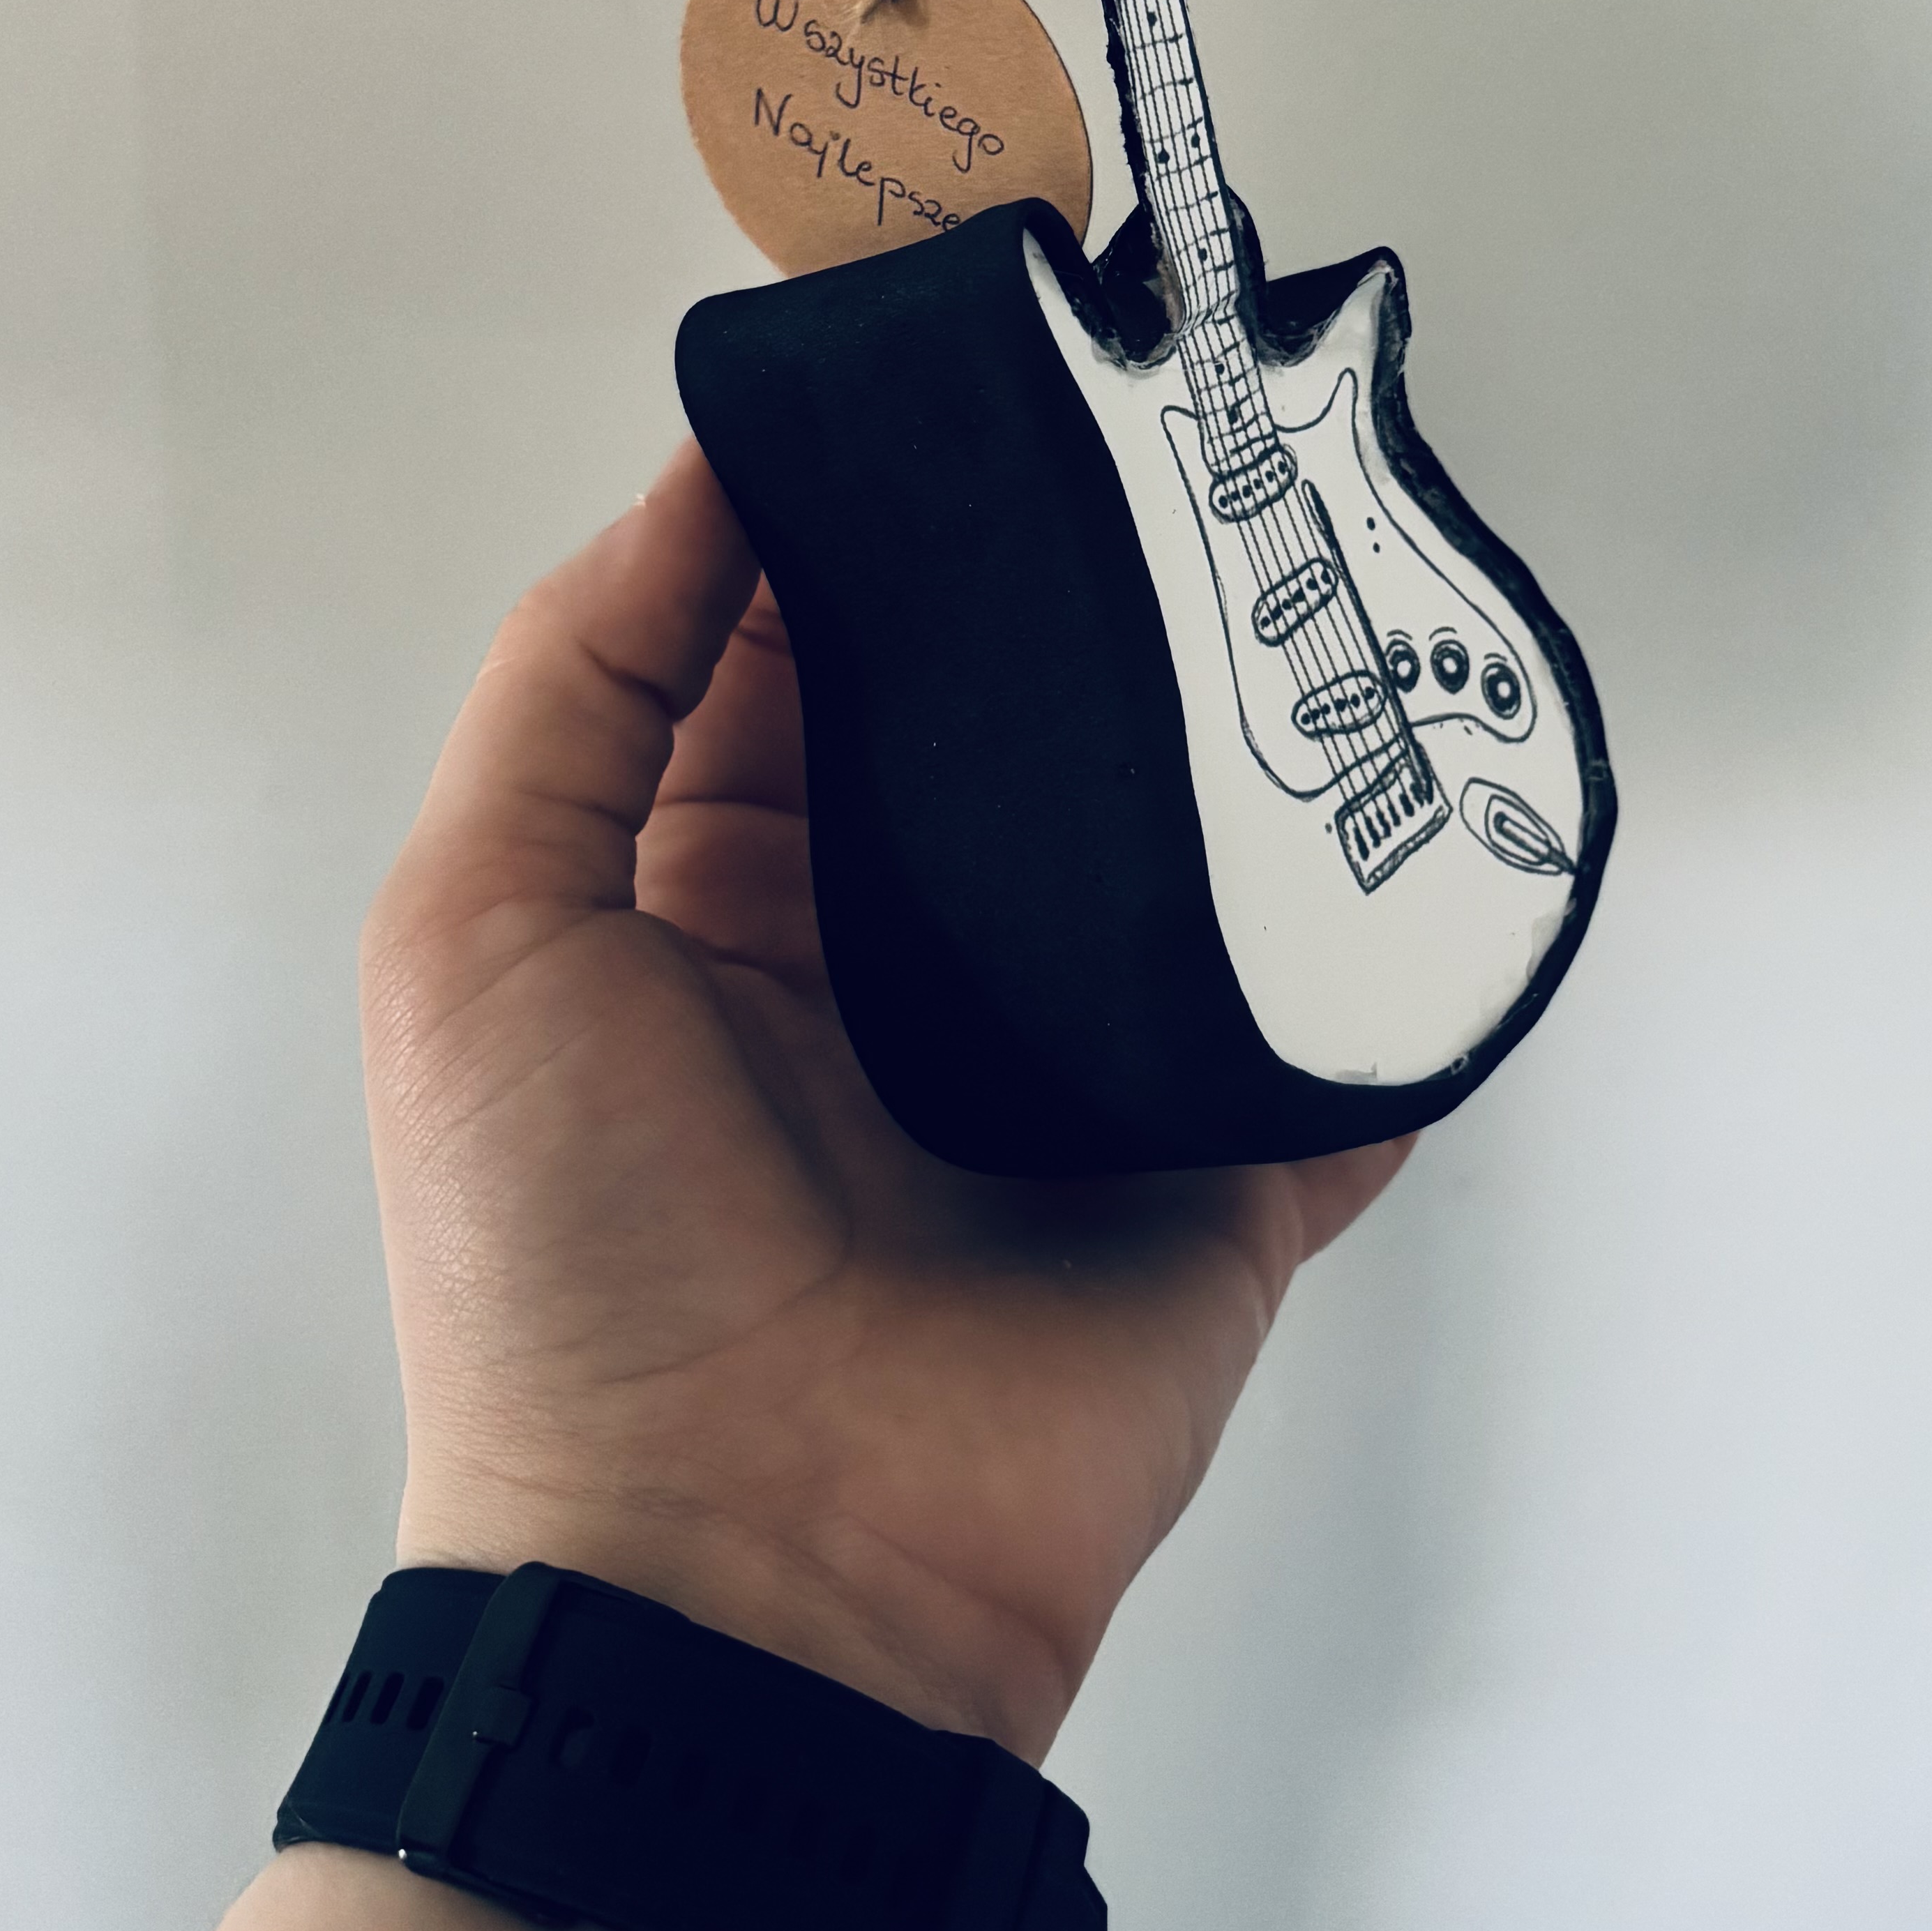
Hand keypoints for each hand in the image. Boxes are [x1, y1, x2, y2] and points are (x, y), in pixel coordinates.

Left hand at [361, 440, 1409, 1761]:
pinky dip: (1396, 950)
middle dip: (1086, 574)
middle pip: (1018, 713)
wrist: (741, 1592)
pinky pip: (1334, 1037)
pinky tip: (1456, 803)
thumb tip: (714, 461)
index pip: (816, 632)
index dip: (884, 491)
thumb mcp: (475, 932)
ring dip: (1252, 725)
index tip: (983, 338)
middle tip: (1188, 403)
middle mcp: (909, 942)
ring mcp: (1079, 1060)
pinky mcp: (1220, 1171)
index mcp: (730, 878)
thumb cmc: (569, 1255)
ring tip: (1335, 552)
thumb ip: (579, 682)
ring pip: (1188, 847)